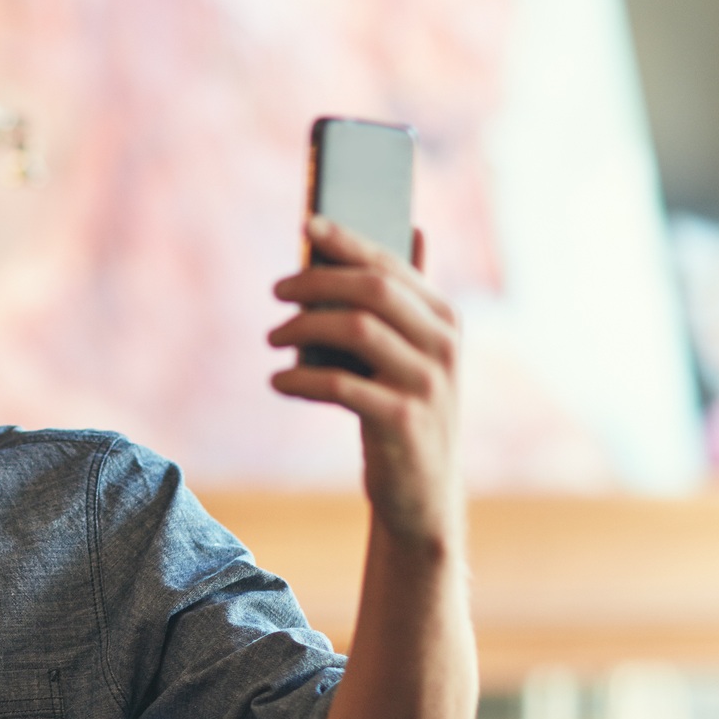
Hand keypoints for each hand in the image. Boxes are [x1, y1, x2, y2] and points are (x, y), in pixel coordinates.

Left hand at [269, 217, 462, 550]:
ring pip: (354, 329)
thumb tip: (414, 229)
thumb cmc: (406, 413)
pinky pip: (340, 385)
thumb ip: (409, 300)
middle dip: (316, 281)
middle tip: (276, 291)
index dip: (348, 241)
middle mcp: (444, 345)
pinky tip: (279, 380)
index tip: (308, 224)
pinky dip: (301, 378)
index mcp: (447, 319)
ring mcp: (426, 383)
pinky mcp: (401, 421)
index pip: (392, 265)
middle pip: (372, 289)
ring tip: (272, 337)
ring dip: (302, 327)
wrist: (421, 494)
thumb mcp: (416, 354)